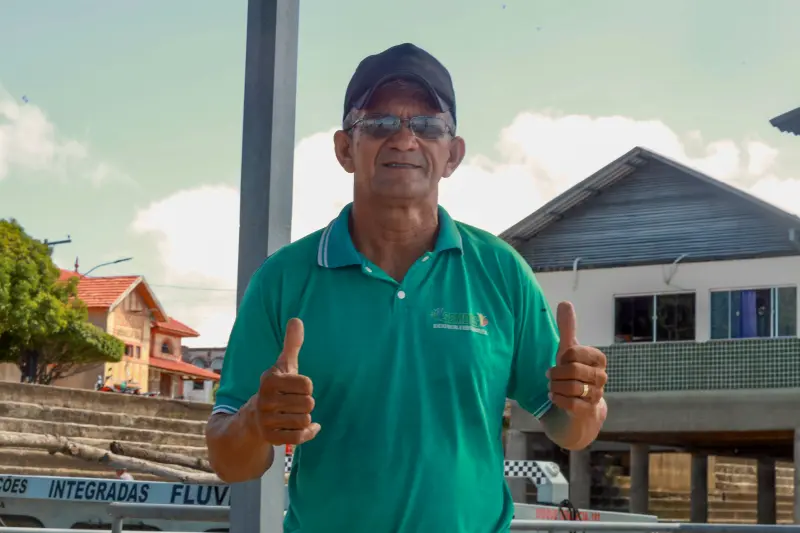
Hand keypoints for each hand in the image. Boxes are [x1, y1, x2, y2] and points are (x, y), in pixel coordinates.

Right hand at [249, 318, 320, 444]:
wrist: (252, 418)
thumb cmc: (275, 388)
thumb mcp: (282, 366)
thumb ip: (291, 345)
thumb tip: (296, 320)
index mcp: (270, 380)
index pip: (307, 384)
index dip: (306, 387)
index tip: (295, 387)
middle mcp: (265, 399)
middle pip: (308, 403)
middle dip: (306, 403)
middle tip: (294, 402)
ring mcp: (266, 420)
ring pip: (304, 420)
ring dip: (305, 418)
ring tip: (293, 414)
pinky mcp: (270, 437)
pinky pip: (298, 437)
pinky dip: (307, 433)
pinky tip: (307, 428)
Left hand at [547, 302, 607, 419]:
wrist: (580, 408)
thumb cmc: (573, 375)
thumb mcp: (568, 351)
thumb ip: (567, 329)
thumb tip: (565, 302)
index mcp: (598, 358)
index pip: (574, 352)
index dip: (562, 358)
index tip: (561, 361)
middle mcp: (601, 376)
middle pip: (571, 370)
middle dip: (556, 374)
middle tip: (551, 376)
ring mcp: (597, 394)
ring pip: (571, 387)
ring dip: (555, 387)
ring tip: (553, 387)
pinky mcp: (589, 410)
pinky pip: (570, 403)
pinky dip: (557, 399)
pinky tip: (553, 397)